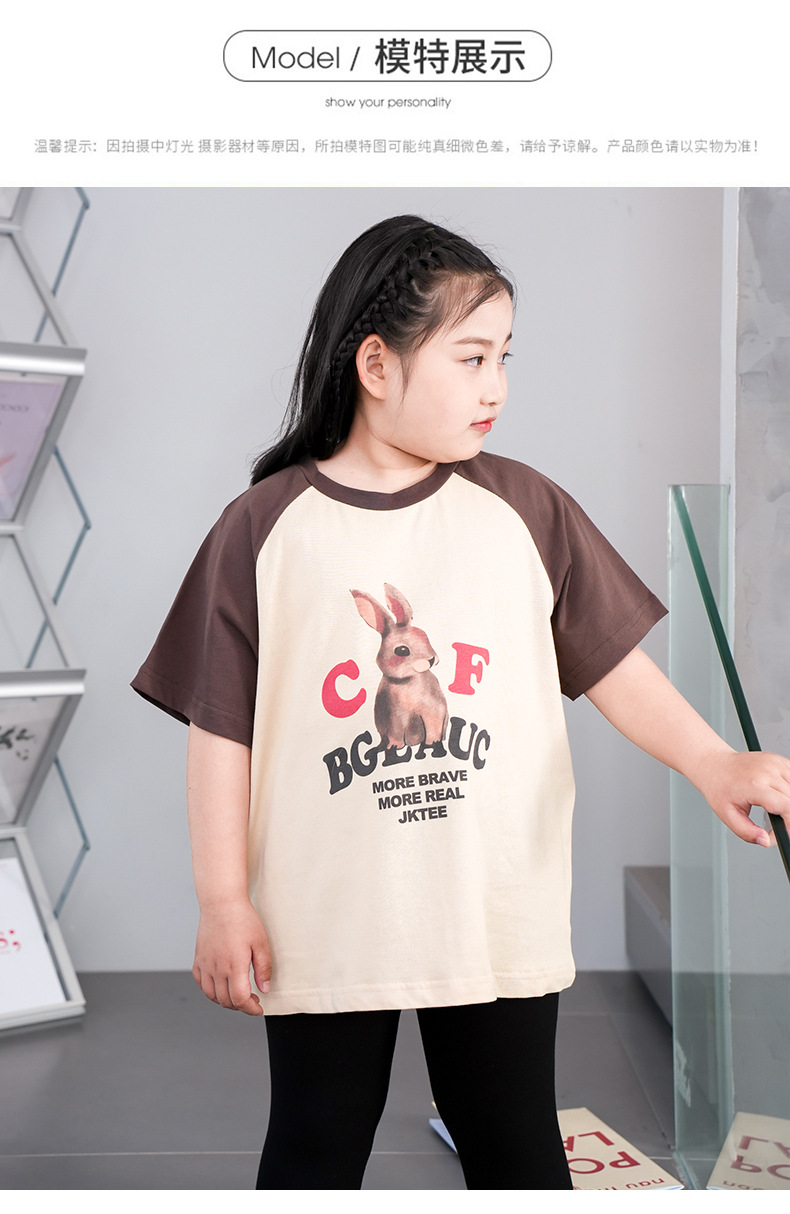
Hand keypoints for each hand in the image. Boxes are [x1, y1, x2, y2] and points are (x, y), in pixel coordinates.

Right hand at [192, 898, 271, 1015]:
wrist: (221, 903)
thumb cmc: (243, 919)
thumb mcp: (261, 943)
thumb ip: (263, 968)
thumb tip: (264, 989)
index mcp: (234, 966)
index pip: (239, 999)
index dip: (250, 1009)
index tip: (258, 1008)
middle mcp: (217, 969)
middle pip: (226, 1001)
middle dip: (240, 1006)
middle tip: (252, 999)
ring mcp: (205, 965)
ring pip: (211, 995)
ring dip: (225, 1001)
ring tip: (237, 994)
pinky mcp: (199, 959)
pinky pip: (201, 983)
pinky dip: (210, 990)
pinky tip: (220, 985)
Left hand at [692, 748, 789, 847]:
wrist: (715, 766)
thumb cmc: (720, 788)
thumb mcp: (727, 816)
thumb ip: (747, 832)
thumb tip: (765, 841)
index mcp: (754, 785)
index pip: (785, 806)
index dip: (789, 823)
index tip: (786, 833)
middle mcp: (767, 771)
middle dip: (789, 816)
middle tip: (780, 825)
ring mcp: (774, 764)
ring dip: (789, 803)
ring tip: (777, 810)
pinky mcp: (778, 760)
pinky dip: (789, 790)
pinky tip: (780, 796)